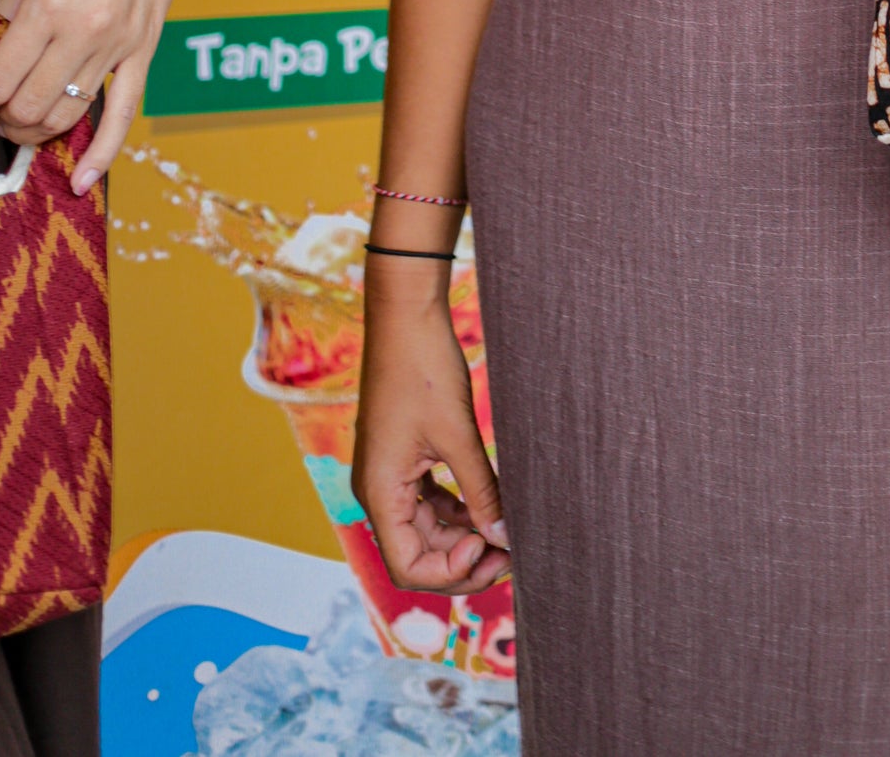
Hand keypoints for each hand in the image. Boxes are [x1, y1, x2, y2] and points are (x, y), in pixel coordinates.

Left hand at [0, 0, 203, 194]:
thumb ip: (0, 16)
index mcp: (50, 5)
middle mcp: (87, 31)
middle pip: (29, 106)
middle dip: (2, 118)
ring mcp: (122, 42)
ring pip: (69, 114)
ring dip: (36, 130)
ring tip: (21, 124)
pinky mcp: (147, 44)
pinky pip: (126, 111)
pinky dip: (103, 152)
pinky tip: (84, 180)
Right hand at [355, 279, 509, 592]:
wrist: (406, 316)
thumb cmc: (424, 368)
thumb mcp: (457, 434)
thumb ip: (481, 491)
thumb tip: (505, 538)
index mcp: (380, 493)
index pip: (407, 567)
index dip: (449, 573)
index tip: (490, 549)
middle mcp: (379, 492)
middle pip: (417, 555)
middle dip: (462, 560)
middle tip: (510, 551)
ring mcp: (391, 476)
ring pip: (426, 531)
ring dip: (462, 538)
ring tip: (505, 533)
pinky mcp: (405, 460)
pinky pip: (429, 503)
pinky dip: (457, 511)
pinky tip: (488, 506)